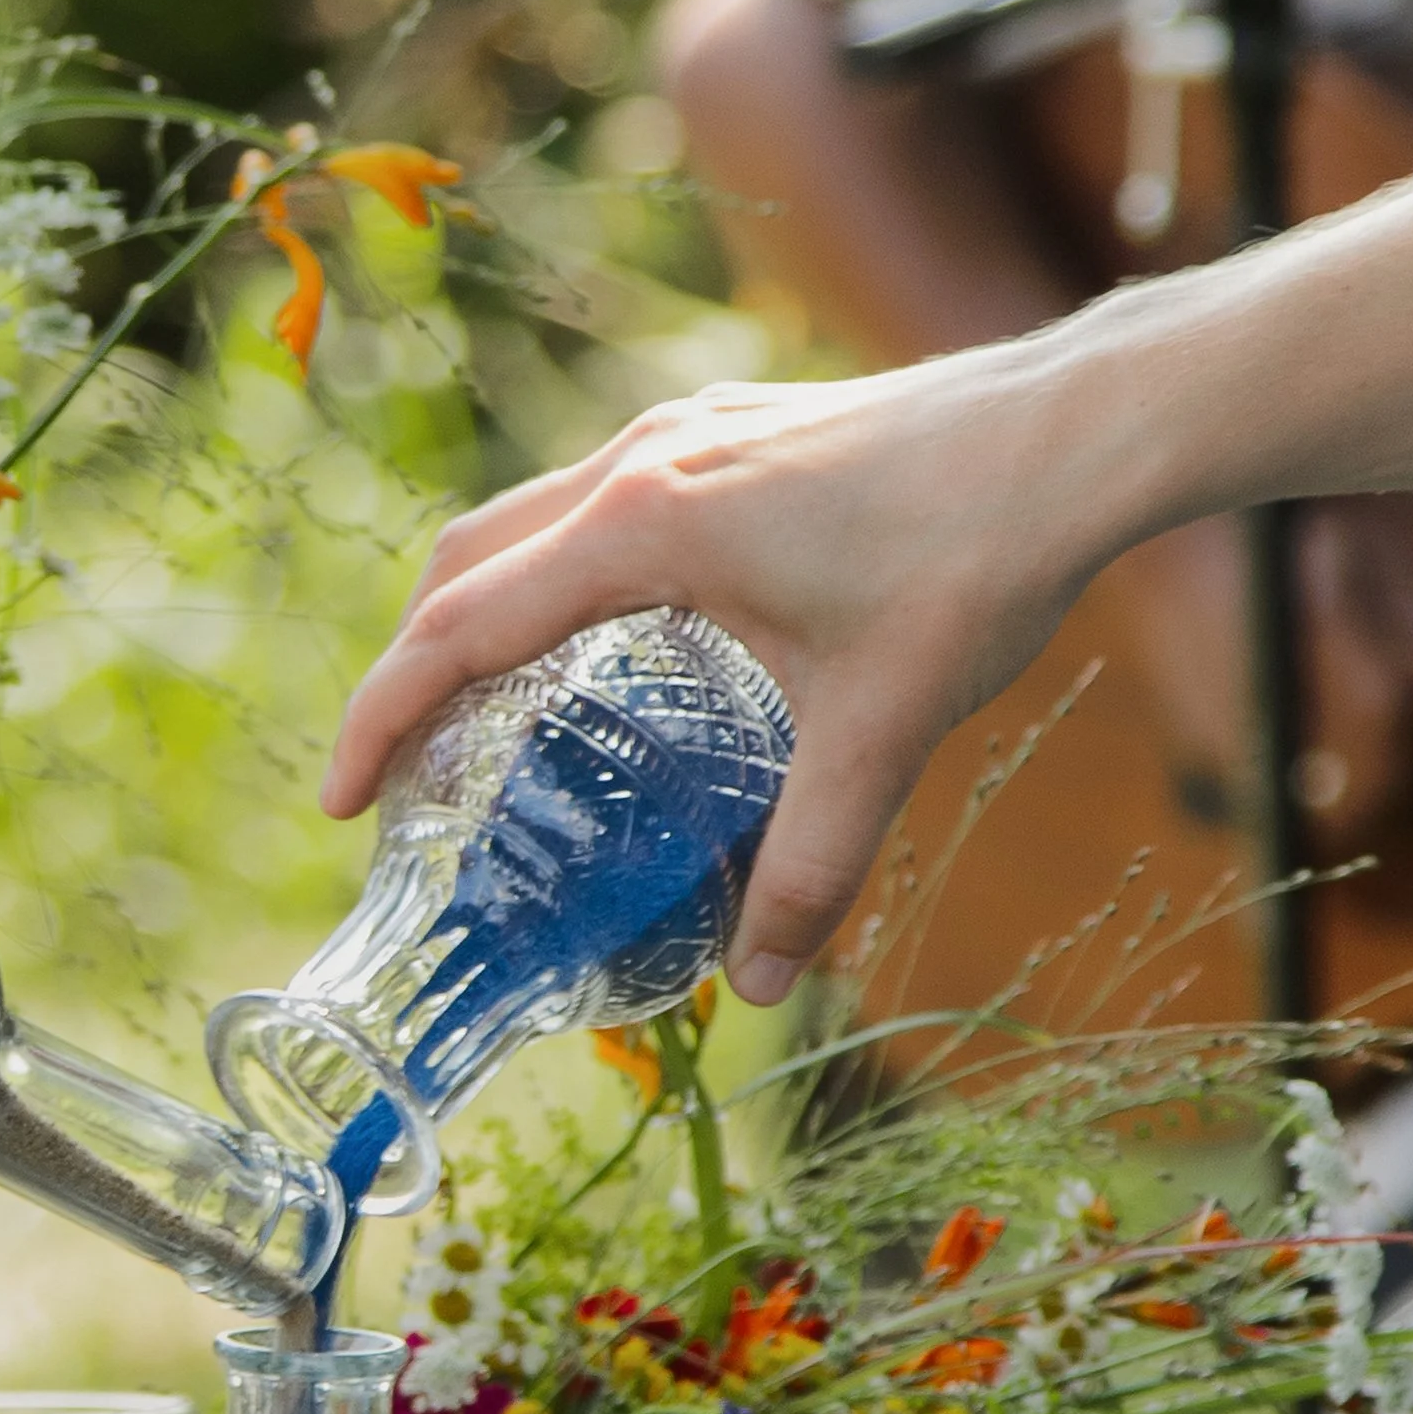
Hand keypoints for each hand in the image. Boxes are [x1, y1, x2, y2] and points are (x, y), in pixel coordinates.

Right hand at [323, 360, 1102, 1005]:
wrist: (1070, 430)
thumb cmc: (974, 557)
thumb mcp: (882, 728)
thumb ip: (817, 863)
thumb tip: (762, 984)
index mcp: (644, 524)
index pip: (461, 626)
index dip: (383, 717)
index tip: (343, 801)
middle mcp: (640, 461)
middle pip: (465, 564)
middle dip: (411, 670)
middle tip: (401, 780)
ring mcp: (682, 432)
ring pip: (526, 523)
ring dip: (479, 615)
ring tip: (481, 722)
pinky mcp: (727, 428)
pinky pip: (593, 503)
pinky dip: (553, 578)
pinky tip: (605, 651)